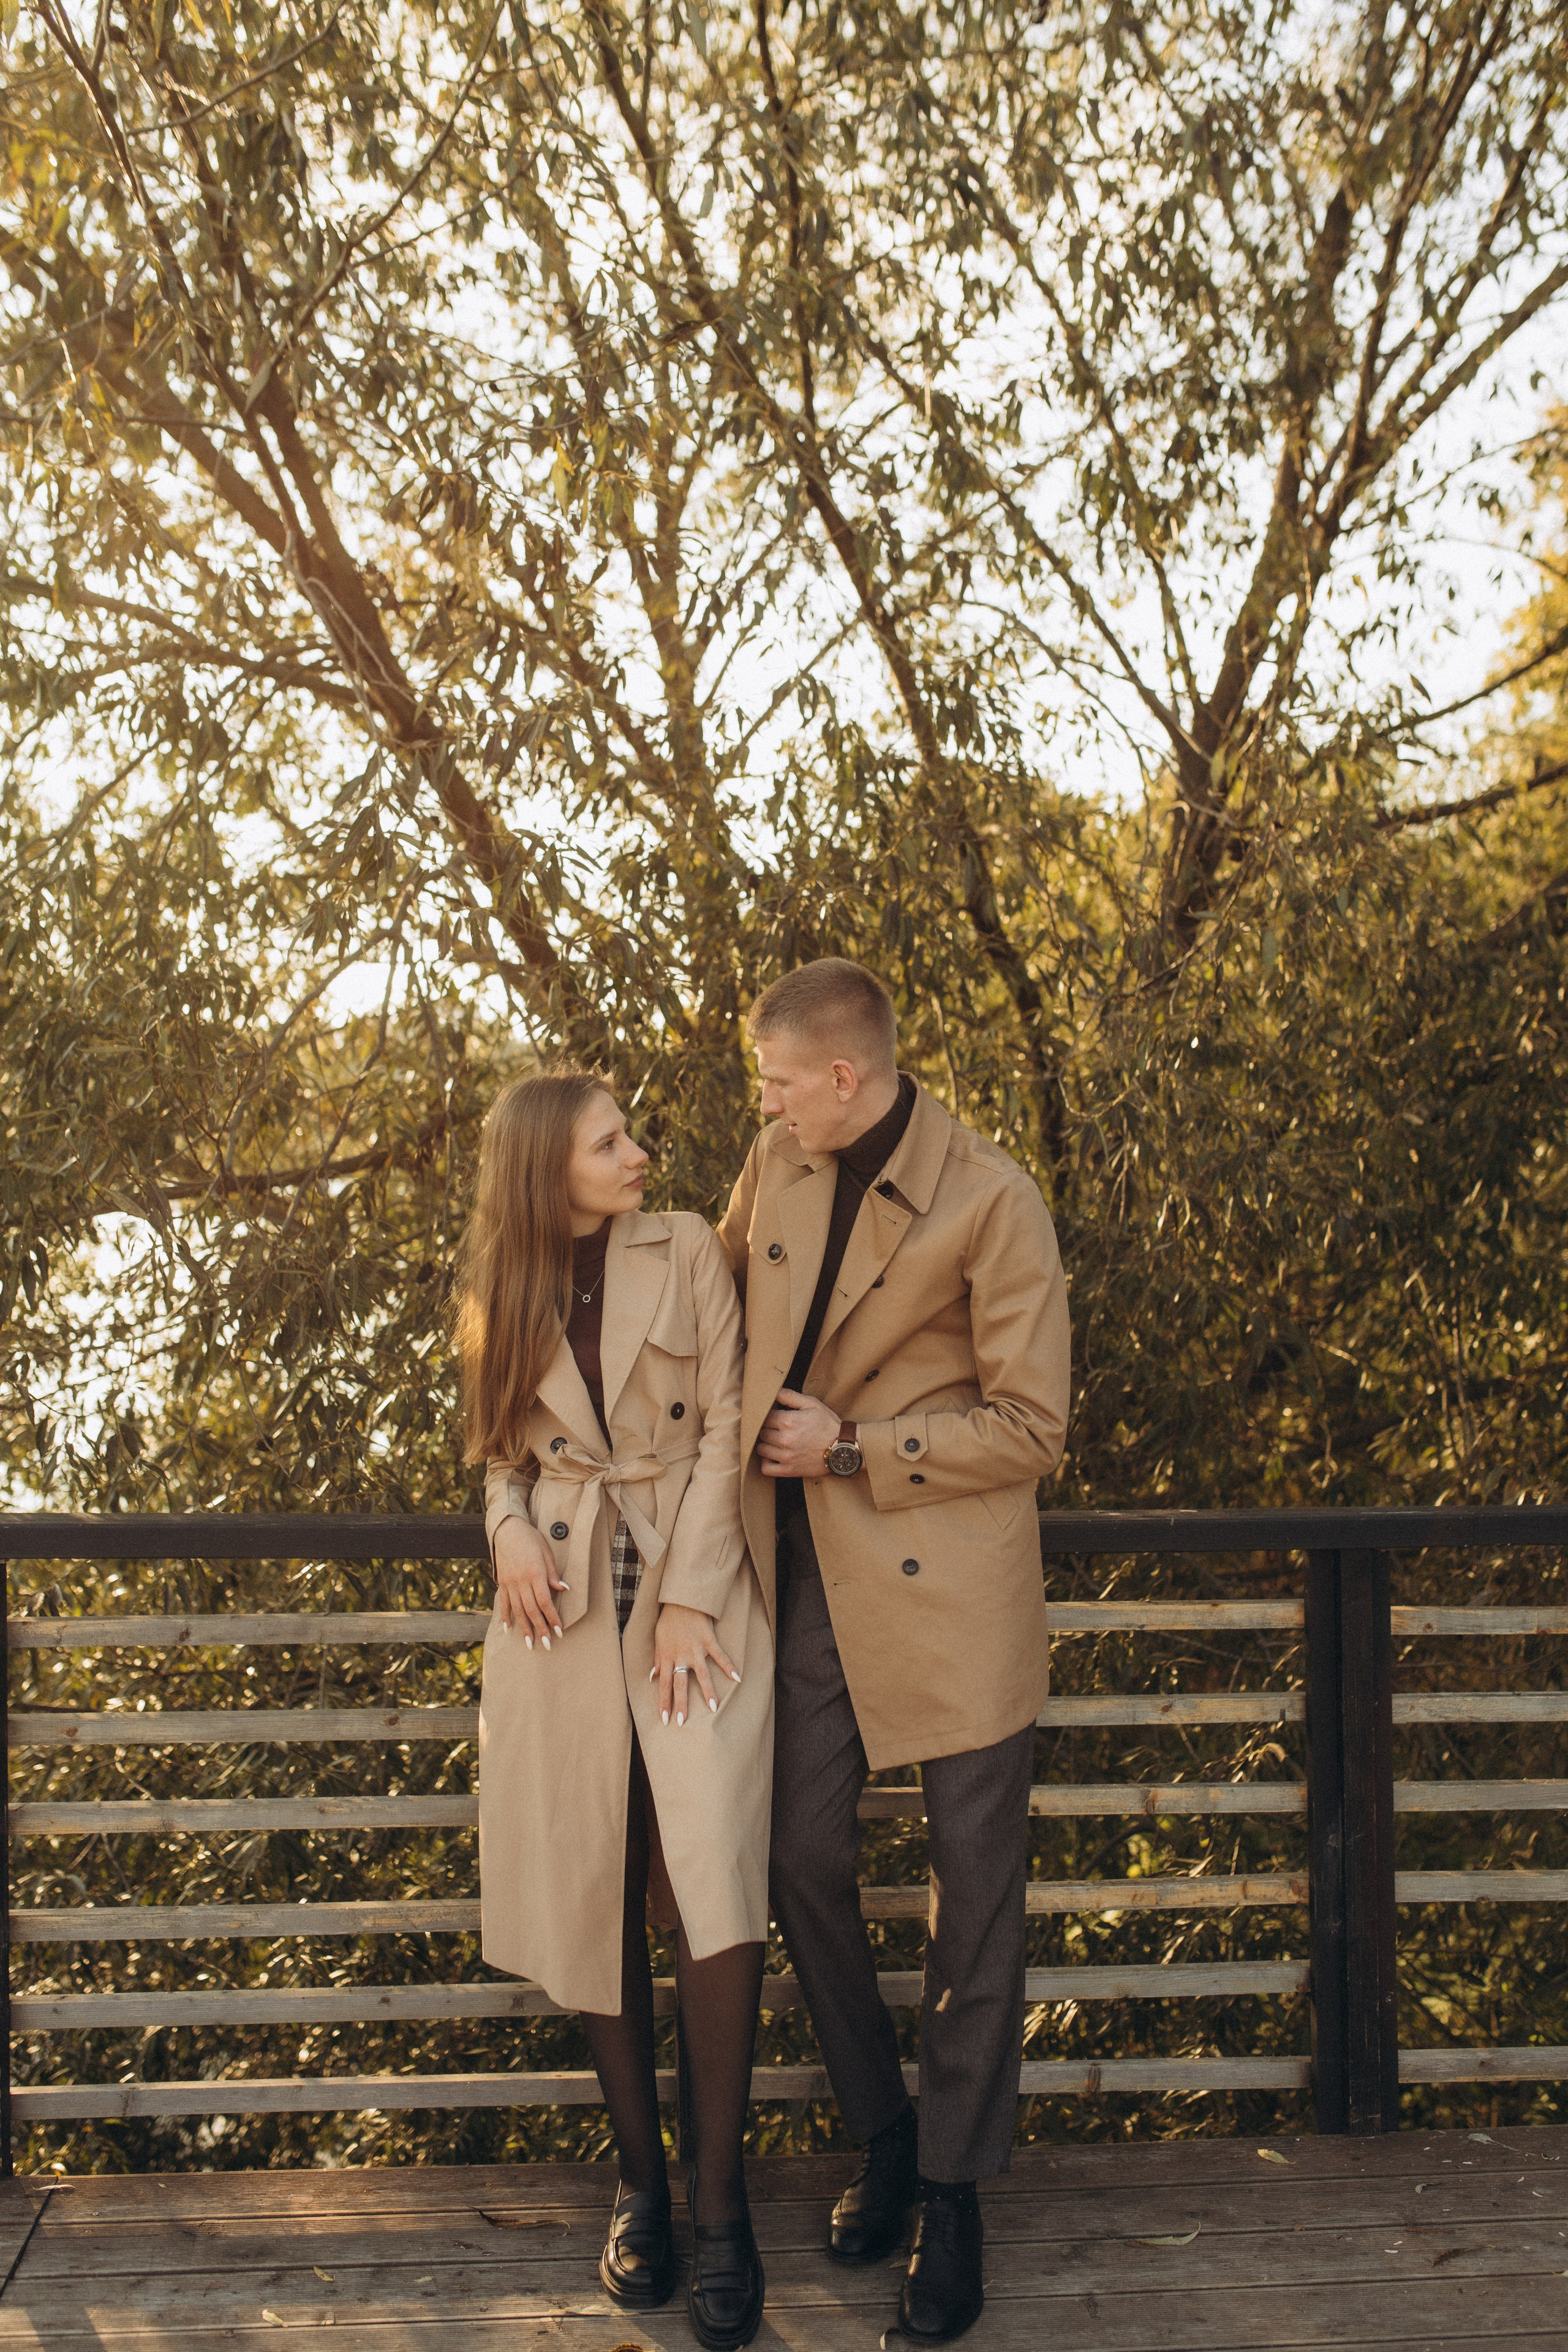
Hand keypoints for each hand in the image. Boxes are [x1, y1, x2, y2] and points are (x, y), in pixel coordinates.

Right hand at [493, 1515, 568, 1647]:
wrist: (507, 1530)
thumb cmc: (530, 1539)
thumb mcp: (546, 1552)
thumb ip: (553, 1573)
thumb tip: (563, 1590)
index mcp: (535, 1573)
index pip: (545, 1601)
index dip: (552, 1617)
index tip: (559, 1631)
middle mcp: (521, 1581)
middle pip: (531, 1610)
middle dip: (540, 1629)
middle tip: (547, 1645)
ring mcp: (509, 1583)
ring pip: (517, 1610)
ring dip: (524, 1629)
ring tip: (529, 1644)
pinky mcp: (502, 1583)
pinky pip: (504, 1603)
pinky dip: (506, 1617)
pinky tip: (508, 1629)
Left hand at [652, 1603, 740, 1725]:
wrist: (681, 1600)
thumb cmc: (668, 1620)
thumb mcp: (658, 1639)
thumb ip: (657, 1659)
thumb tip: (652, 1676)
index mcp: (667, 1657)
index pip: (664, 1685)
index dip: (664, 1702)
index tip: (664, 1719)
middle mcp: (680, 1656)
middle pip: (680, 1684)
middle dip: (681, 1704)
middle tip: (682, 1722)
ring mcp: (695, 1649)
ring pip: (701, 1674)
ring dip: (708, 1692)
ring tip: (713, 1708)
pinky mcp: (708, 1640)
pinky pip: (719, 1656)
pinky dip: (729, 1666)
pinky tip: (737, 1678)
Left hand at [757, 1388, 842, 1479]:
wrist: (843, 1448)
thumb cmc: (828, 1424)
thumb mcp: (813, 1404)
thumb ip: (791, 1396)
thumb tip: (773, 1392)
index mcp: (788, 1421)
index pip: (765, 1416)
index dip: (769, 1415)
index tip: (776, 1416)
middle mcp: (784, 1439)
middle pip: (762, 1432)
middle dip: (768, 1429)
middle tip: (777, 1428)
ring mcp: (786, 1456)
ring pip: (761, 1449)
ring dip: (766, 1444)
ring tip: (775, 1441)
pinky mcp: (789, 1470)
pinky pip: (766, 1468)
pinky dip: (766, 1462)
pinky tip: (773, 1456)